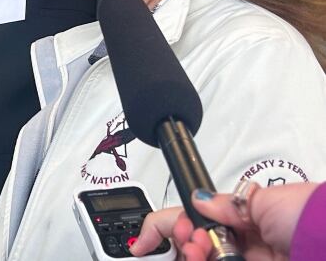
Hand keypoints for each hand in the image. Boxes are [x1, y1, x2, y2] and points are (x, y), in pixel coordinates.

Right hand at [132, 183, 319, 259]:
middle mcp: (240, 243)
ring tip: (197, 253)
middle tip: (187, 242)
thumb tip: (198, 199)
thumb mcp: (263, 201)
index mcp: (241, 218)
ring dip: (188, 256)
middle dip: (177, 242)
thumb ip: (225, 202)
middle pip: (189, 246)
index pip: (192, 221)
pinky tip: (198, 259)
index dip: (167, 228)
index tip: (145, 243)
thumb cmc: (309, 217)